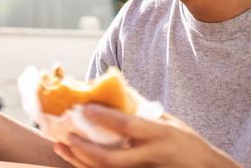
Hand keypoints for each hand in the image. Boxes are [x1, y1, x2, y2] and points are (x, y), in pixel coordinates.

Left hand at [54, 104, 240, 167]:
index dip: (105, 117)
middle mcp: (151, 157)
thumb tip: (119, 90)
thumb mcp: (170, 122)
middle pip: (112, 159)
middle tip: (69, 134)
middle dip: (86, 149)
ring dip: (80, 161)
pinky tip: (75, 158)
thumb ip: (145, 110)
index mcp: (160, 135)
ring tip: (62, 146)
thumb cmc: (188, 144)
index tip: (85, 107)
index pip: (128, 126)